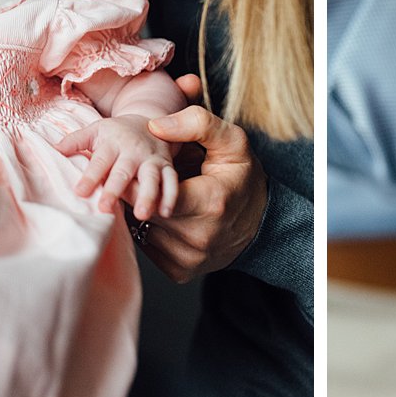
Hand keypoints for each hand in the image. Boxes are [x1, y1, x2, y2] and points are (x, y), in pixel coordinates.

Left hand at [58, 116, 178, 220]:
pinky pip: (172, 181)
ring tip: (142, 214)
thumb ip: (75, 141)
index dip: (90, 177)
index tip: (79, 193)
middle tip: (105, 209)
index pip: (100, 161)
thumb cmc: (116, 132)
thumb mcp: (95, 130)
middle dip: (115, 190)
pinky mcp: (167, 166)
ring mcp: (152, 159)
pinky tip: (165, 213)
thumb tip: (53, 150)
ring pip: (151, 178)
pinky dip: (171, 197)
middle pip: (124, 171)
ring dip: (148, 196)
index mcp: (112, 142)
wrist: (149, 121)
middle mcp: (133, 151)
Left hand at [141, 106, 267, 281]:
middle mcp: (200, 238)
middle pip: (145, 212)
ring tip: (147, 194)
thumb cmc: (242, 178)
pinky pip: (147, 247)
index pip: (157, 193)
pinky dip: (147, 229)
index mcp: (211, 203)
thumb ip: (197, 124)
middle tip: (134, 176)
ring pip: (141, 230)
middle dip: (137, 192)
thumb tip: (155, 126)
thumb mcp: (231, 142)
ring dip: (139, 211)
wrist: (261, 224)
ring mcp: (189, 259)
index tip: (140, 166)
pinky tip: (157, 214)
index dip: (143, 178)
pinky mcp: (180, 272)